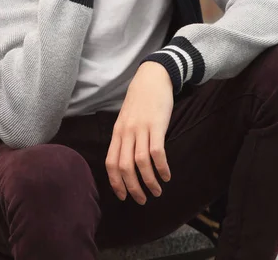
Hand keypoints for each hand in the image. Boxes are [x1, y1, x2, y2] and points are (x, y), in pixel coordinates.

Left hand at [105, 62, 172, 204]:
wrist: (153, 76)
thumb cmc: (141, 99)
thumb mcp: (127, 117)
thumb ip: (125, 136)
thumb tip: (126, 160)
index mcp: (118, 132)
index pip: (111, 163)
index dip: (116, 183)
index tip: (123, 197)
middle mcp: (127, 132)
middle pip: (124, 167)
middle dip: (132, 188)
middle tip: (142, 200)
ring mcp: (141, 128)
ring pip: (140, 162)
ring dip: (149, 181)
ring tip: (157, 191)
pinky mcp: (157, 125)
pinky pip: (157, 152)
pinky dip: (161, 168)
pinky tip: (167, 175)